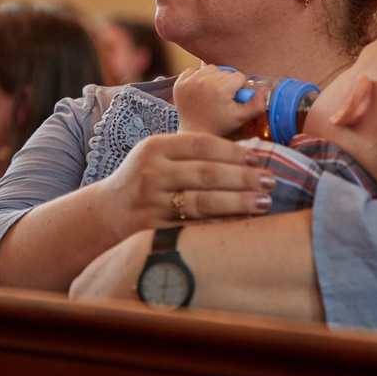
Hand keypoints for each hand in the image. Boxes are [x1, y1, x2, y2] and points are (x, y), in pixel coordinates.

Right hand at [94, 132, 275, 242]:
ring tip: (264, 202)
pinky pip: (194, 228)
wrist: (106, 213)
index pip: (202, 145)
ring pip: (203, 202)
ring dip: (238, 202)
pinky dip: (222, 226)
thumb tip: (249, 154)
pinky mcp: (153, 230)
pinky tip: (243, 224)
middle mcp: (151, 173)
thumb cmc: (144, 179)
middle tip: (270, 181)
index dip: (234, 152)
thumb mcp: (158, 156)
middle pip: (206, 174)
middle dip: (243, 178)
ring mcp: (151, 203)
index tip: (258, 160)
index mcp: (155, 147)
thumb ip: (193, 152)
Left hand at [174, 66, 267, 135]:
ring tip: (213, 94)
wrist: (195, 133)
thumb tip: (264, 89)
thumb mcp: (242, 118)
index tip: (234, 100)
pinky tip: (200, 91)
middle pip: (226, 71)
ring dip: (214, 78)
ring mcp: (189, 81)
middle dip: (227, 83)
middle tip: (223, 99)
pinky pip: (194, 70)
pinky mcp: (179, 82)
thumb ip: (258, 104)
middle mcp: (204, 82)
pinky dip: (199, 78)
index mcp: (220, 89)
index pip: (239, 77)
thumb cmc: (220, 126)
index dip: (240, 88)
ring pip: (211, 68)